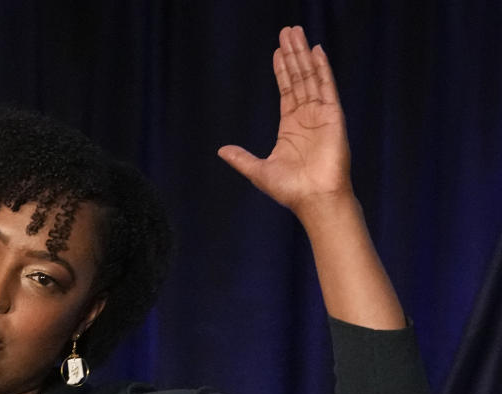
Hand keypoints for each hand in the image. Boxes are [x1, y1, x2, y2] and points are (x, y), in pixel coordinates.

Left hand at [218, 26, 352, 219]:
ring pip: (311, 77)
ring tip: (297, 33)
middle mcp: (306, 117)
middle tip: (287, 31)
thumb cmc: (290, 190)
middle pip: (298, 78)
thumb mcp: (259, 171)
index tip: (277, 52)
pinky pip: (327, 87)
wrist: (314, 199)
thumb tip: (222, 150)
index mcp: (290, 128)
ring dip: (303, 55)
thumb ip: (242, 158)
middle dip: (292, 55)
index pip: (286, 91)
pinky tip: (316, 52)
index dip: (281, 70)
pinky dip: (322, 69)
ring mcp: (320, 115)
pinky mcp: (333, 117)